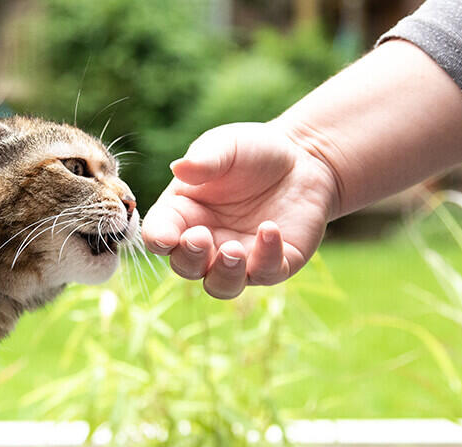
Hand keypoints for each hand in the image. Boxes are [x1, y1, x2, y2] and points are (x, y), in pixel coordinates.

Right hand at [142, 121, 338, 298]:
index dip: (158, 240)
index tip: (166, 237)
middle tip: (201, 237)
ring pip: (221, 285)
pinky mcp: (274, 264)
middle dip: (190, 258)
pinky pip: (266, 273)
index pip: (159, 236)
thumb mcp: (226, 145)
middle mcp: (206, 242)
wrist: (304, 159)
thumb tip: (178, 168)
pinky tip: (270, 229)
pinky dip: (267, 258)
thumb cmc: (254, 151)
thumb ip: (204, 159)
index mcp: (182, 214)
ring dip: (224, 274)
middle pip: (186, 267)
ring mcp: (239, 258)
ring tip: (234, 251)